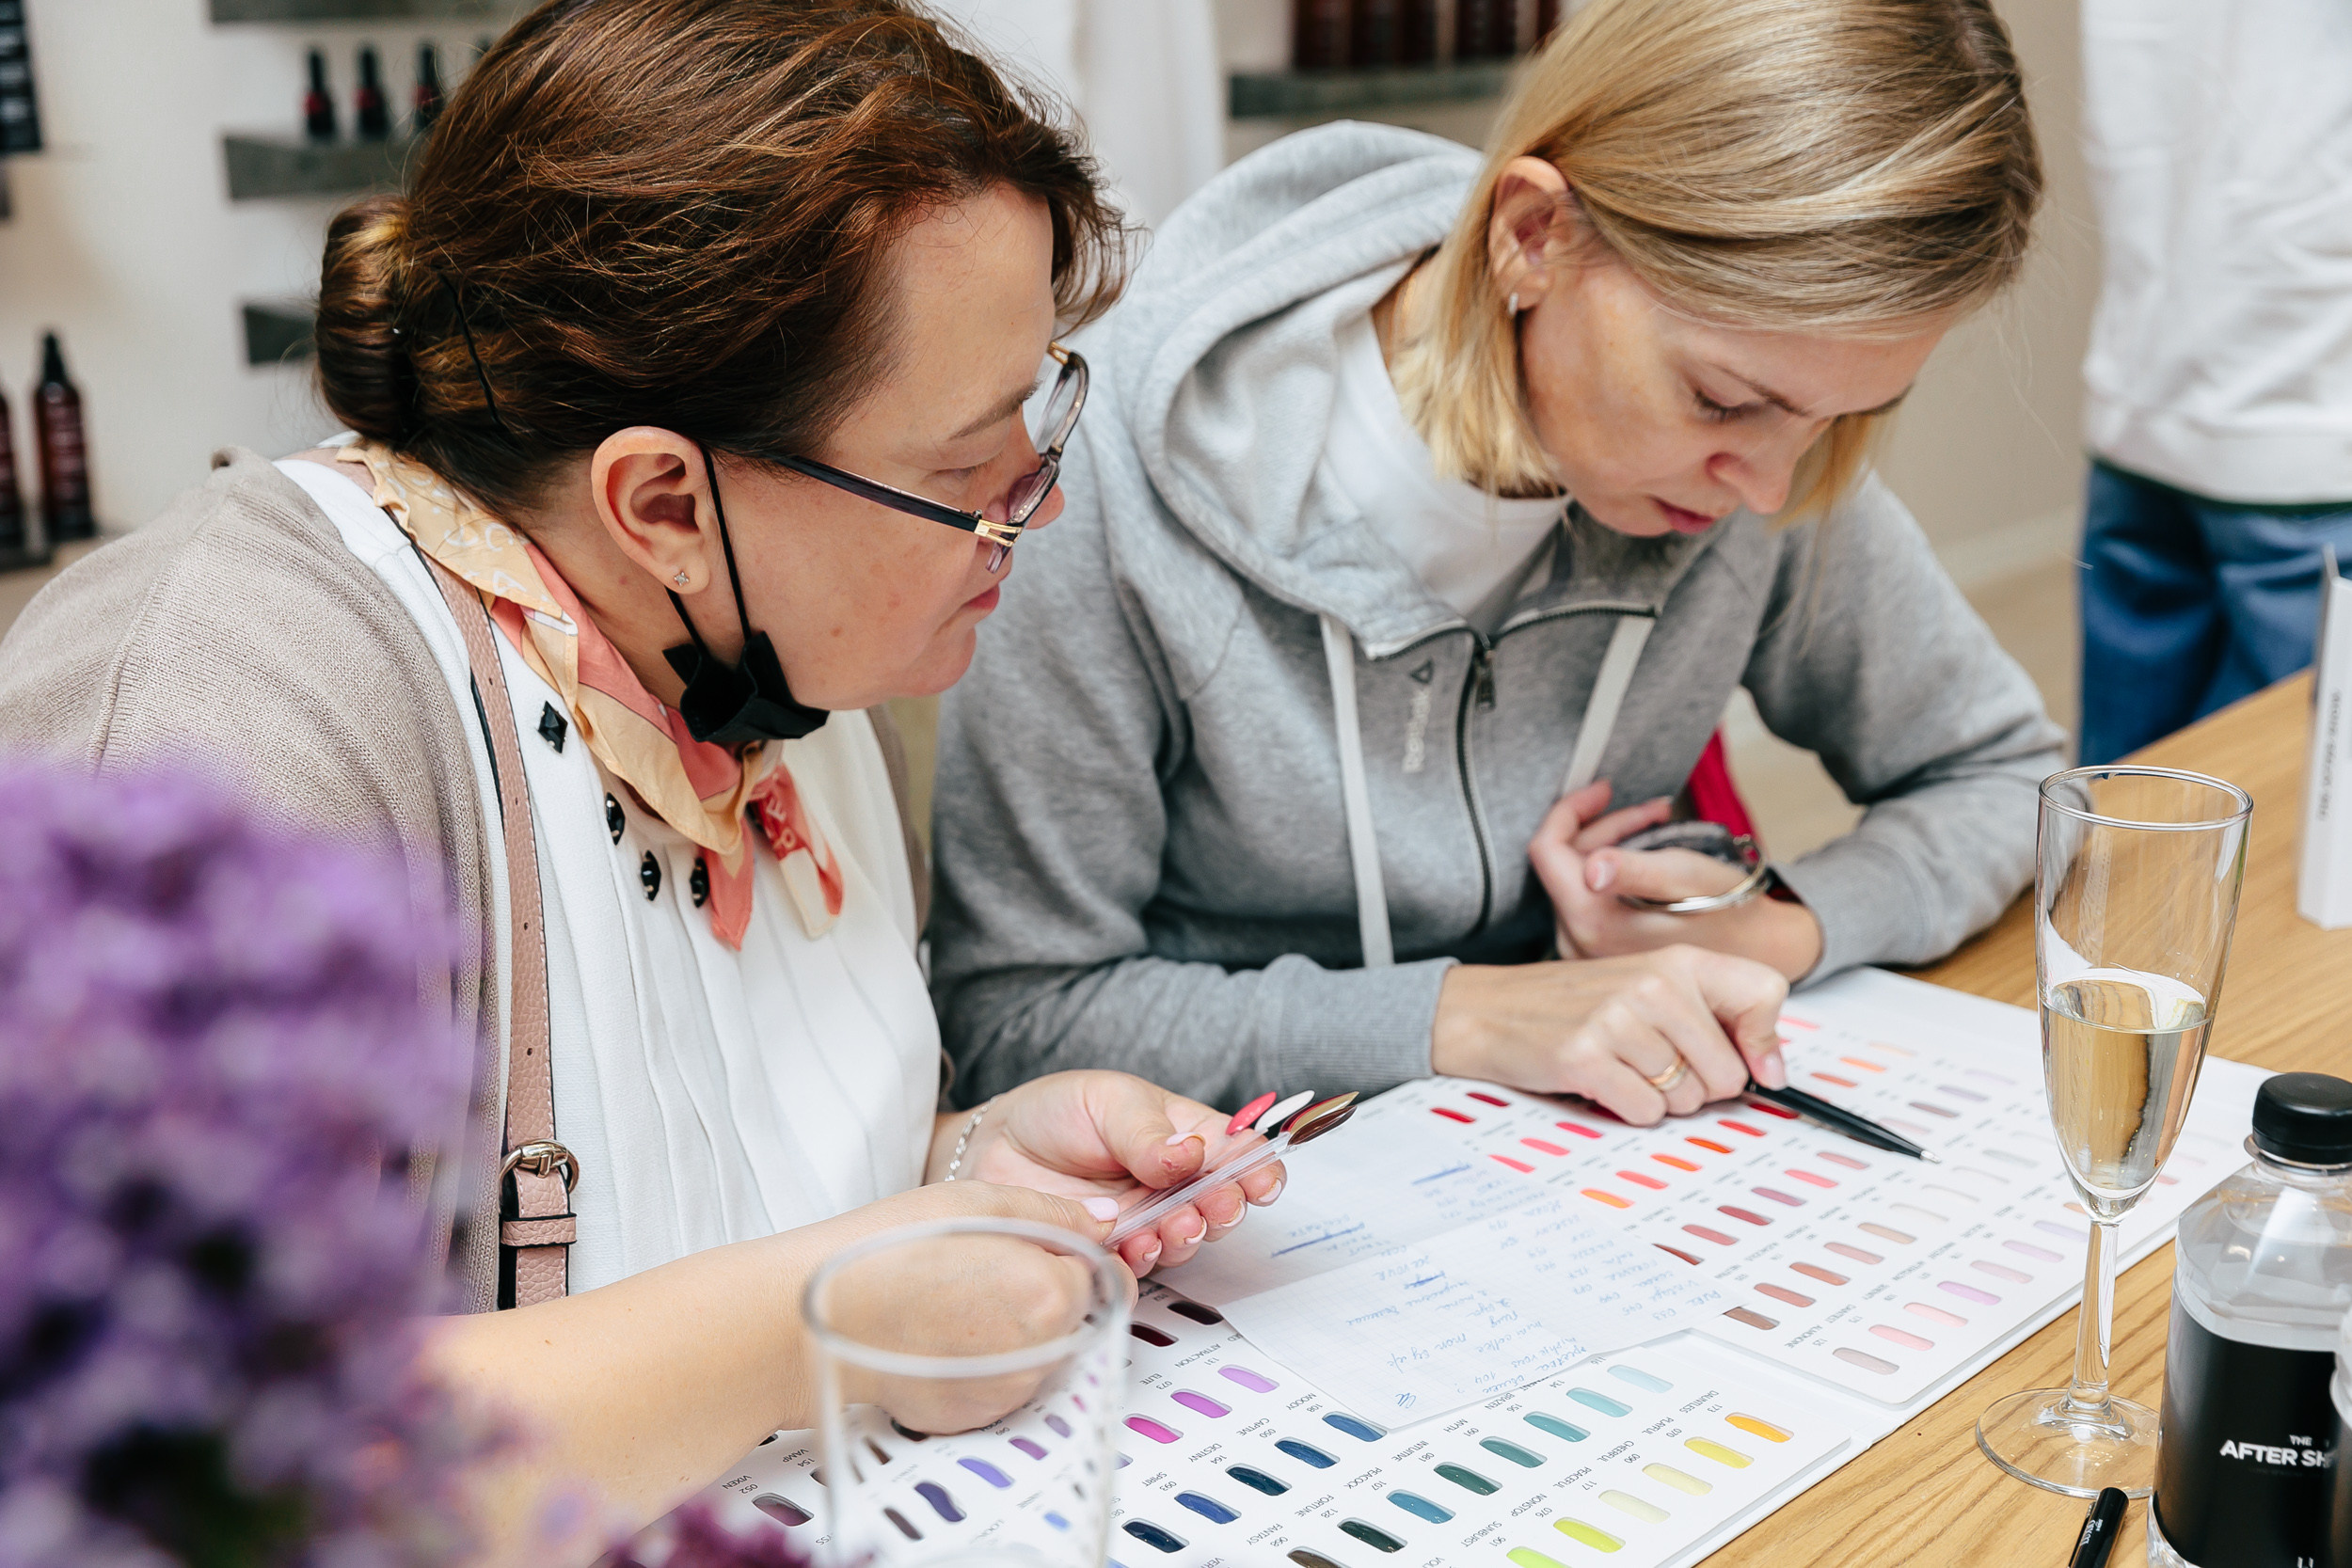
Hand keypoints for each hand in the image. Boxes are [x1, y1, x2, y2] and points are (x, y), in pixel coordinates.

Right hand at [809, 1180, 1132, 1435]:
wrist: (820, 1318)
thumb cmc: (888, 1252)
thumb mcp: (978, 1201)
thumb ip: (1054, 1210)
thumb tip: (1104, 1220)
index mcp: (1050, 1293)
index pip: (1095, 1271)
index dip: (1063, 1252)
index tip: (1030, 1246)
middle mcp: (1040, 1352)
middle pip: (1071, 1314)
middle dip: (1042, 1290)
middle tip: (983, 1270)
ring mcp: (1008, 1392)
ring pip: (1039, 1349)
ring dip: (1014, 1326)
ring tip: (954, 1300)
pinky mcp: (976, 1416)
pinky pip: (1003, 1381)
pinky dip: (985, 1359)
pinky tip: (943, 1334)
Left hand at [934, 1071, 1285, 1277]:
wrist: (991, 1147)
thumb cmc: (1055, 1111)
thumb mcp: (1107, 1101)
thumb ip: (1146, 1132)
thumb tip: (1190, 1153)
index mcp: (1185, 1134)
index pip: (1237, 1153)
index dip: (1257, 1169)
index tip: (1260, 1183)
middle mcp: (1174, 1181)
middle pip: (1221, 1202)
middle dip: (1225, 1208)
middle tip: (1215, 1206)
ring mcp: (1147, 1217)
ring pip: (1187, 1237)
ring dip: (1188, 1236)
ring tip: (1175, 1225)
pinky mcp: (1115, 1248)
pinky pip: (1142, 1262)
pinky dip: (1146, 1257)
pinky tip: (1137, 1244)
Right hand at [1430, 944, 1788, 1123]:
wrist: (1487, 1010)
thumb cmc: (1575, 1006)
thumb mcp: (1648, 990)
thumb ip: (1716, 1018)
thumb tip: (1775, 1073)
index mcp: (1677, 961)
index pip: (1766, 992)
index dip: (1763, 1042)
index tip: (1748, 1063)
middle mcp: (1654, 983)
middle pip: (1728, 1072)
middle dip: (1696, 1086)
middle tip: (1651, 1064)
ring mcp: (1618, 1019)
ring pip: (1687, 1099)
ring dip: (1656, 1098)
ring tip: (1619, 1067)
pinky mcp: (1586, 1057)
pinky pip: (1646, 1113)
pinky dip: (1626, 1110)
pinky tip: (1600, 1082)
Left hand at [1529, 781, 1823, 980]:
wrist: (1754, 951)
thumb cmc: (1723, 909)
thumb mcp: (1685, 877)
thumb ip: (1635, 870)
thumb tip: (1591, 869)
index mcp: (1591, 922)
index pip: (1546, 850)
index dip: (1570, 810)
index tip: (1605, 788)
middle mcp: (1577, 943)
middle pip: (1563, 862)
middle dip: (1605, 825)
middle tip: (1653, 809)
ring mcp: (1584, 951)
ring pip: (1577, 876)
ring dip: (1614, 842)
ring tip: (1659, 822)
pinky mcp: (1596, 951)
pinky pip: (1589, 896)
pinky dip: (1616, 867)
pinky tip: (1650, 854)